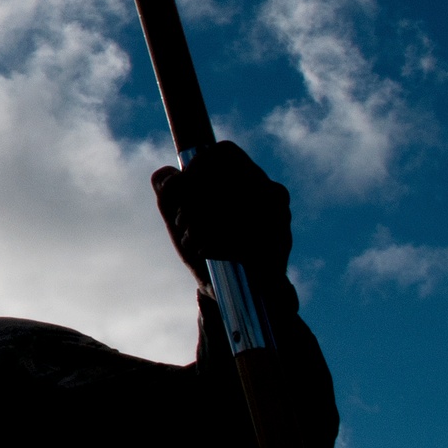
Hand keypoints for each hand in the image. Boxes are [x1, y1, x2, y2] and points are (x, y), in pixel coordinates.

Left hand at [151, 142, 291, 293]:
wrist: (240, 294)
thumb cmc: (208, 245)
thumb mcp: (180, 217)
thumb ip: (167, 190)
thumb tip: (167, 176)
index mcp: (249, 175)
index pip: (224, 153)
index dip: (195, 170)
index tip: (179, 192)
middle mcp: (272, 191)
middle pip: (225, 181)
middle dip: (193, 204)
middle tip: (183, 224)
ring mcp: (281, 219)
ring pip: (234, 209)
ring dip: (202, 227)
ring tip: (194, 242)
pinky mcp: (281, 247)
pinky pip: (244, 240)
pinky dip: (216, 246)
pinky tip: (206, 253)